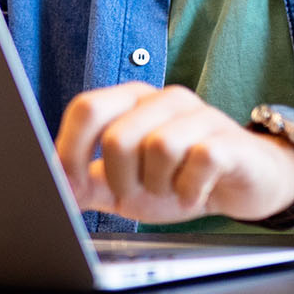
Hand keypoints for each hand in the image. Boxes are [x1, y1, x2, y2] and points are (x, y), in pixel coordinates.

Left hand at [55, 83, 293, 223]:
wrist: (243, 183)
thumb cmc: (179, 177)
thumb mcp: (126, 184)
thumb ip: (88, 183)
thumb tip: (50, 188)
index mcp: (130, 101)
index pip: (86, 108)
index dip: (71, 151)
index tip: (72, 187)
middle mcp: (162, 99)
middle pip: (118, 136)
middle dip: (121, 179)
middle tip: (137, 194)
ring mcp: (198, 114)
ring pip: (158, 147)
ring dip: (159, 186)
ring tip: (171, 192)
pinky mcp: (227, 138)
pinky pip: (199, 159)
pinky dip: (190, 189)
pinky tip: (194, 194)